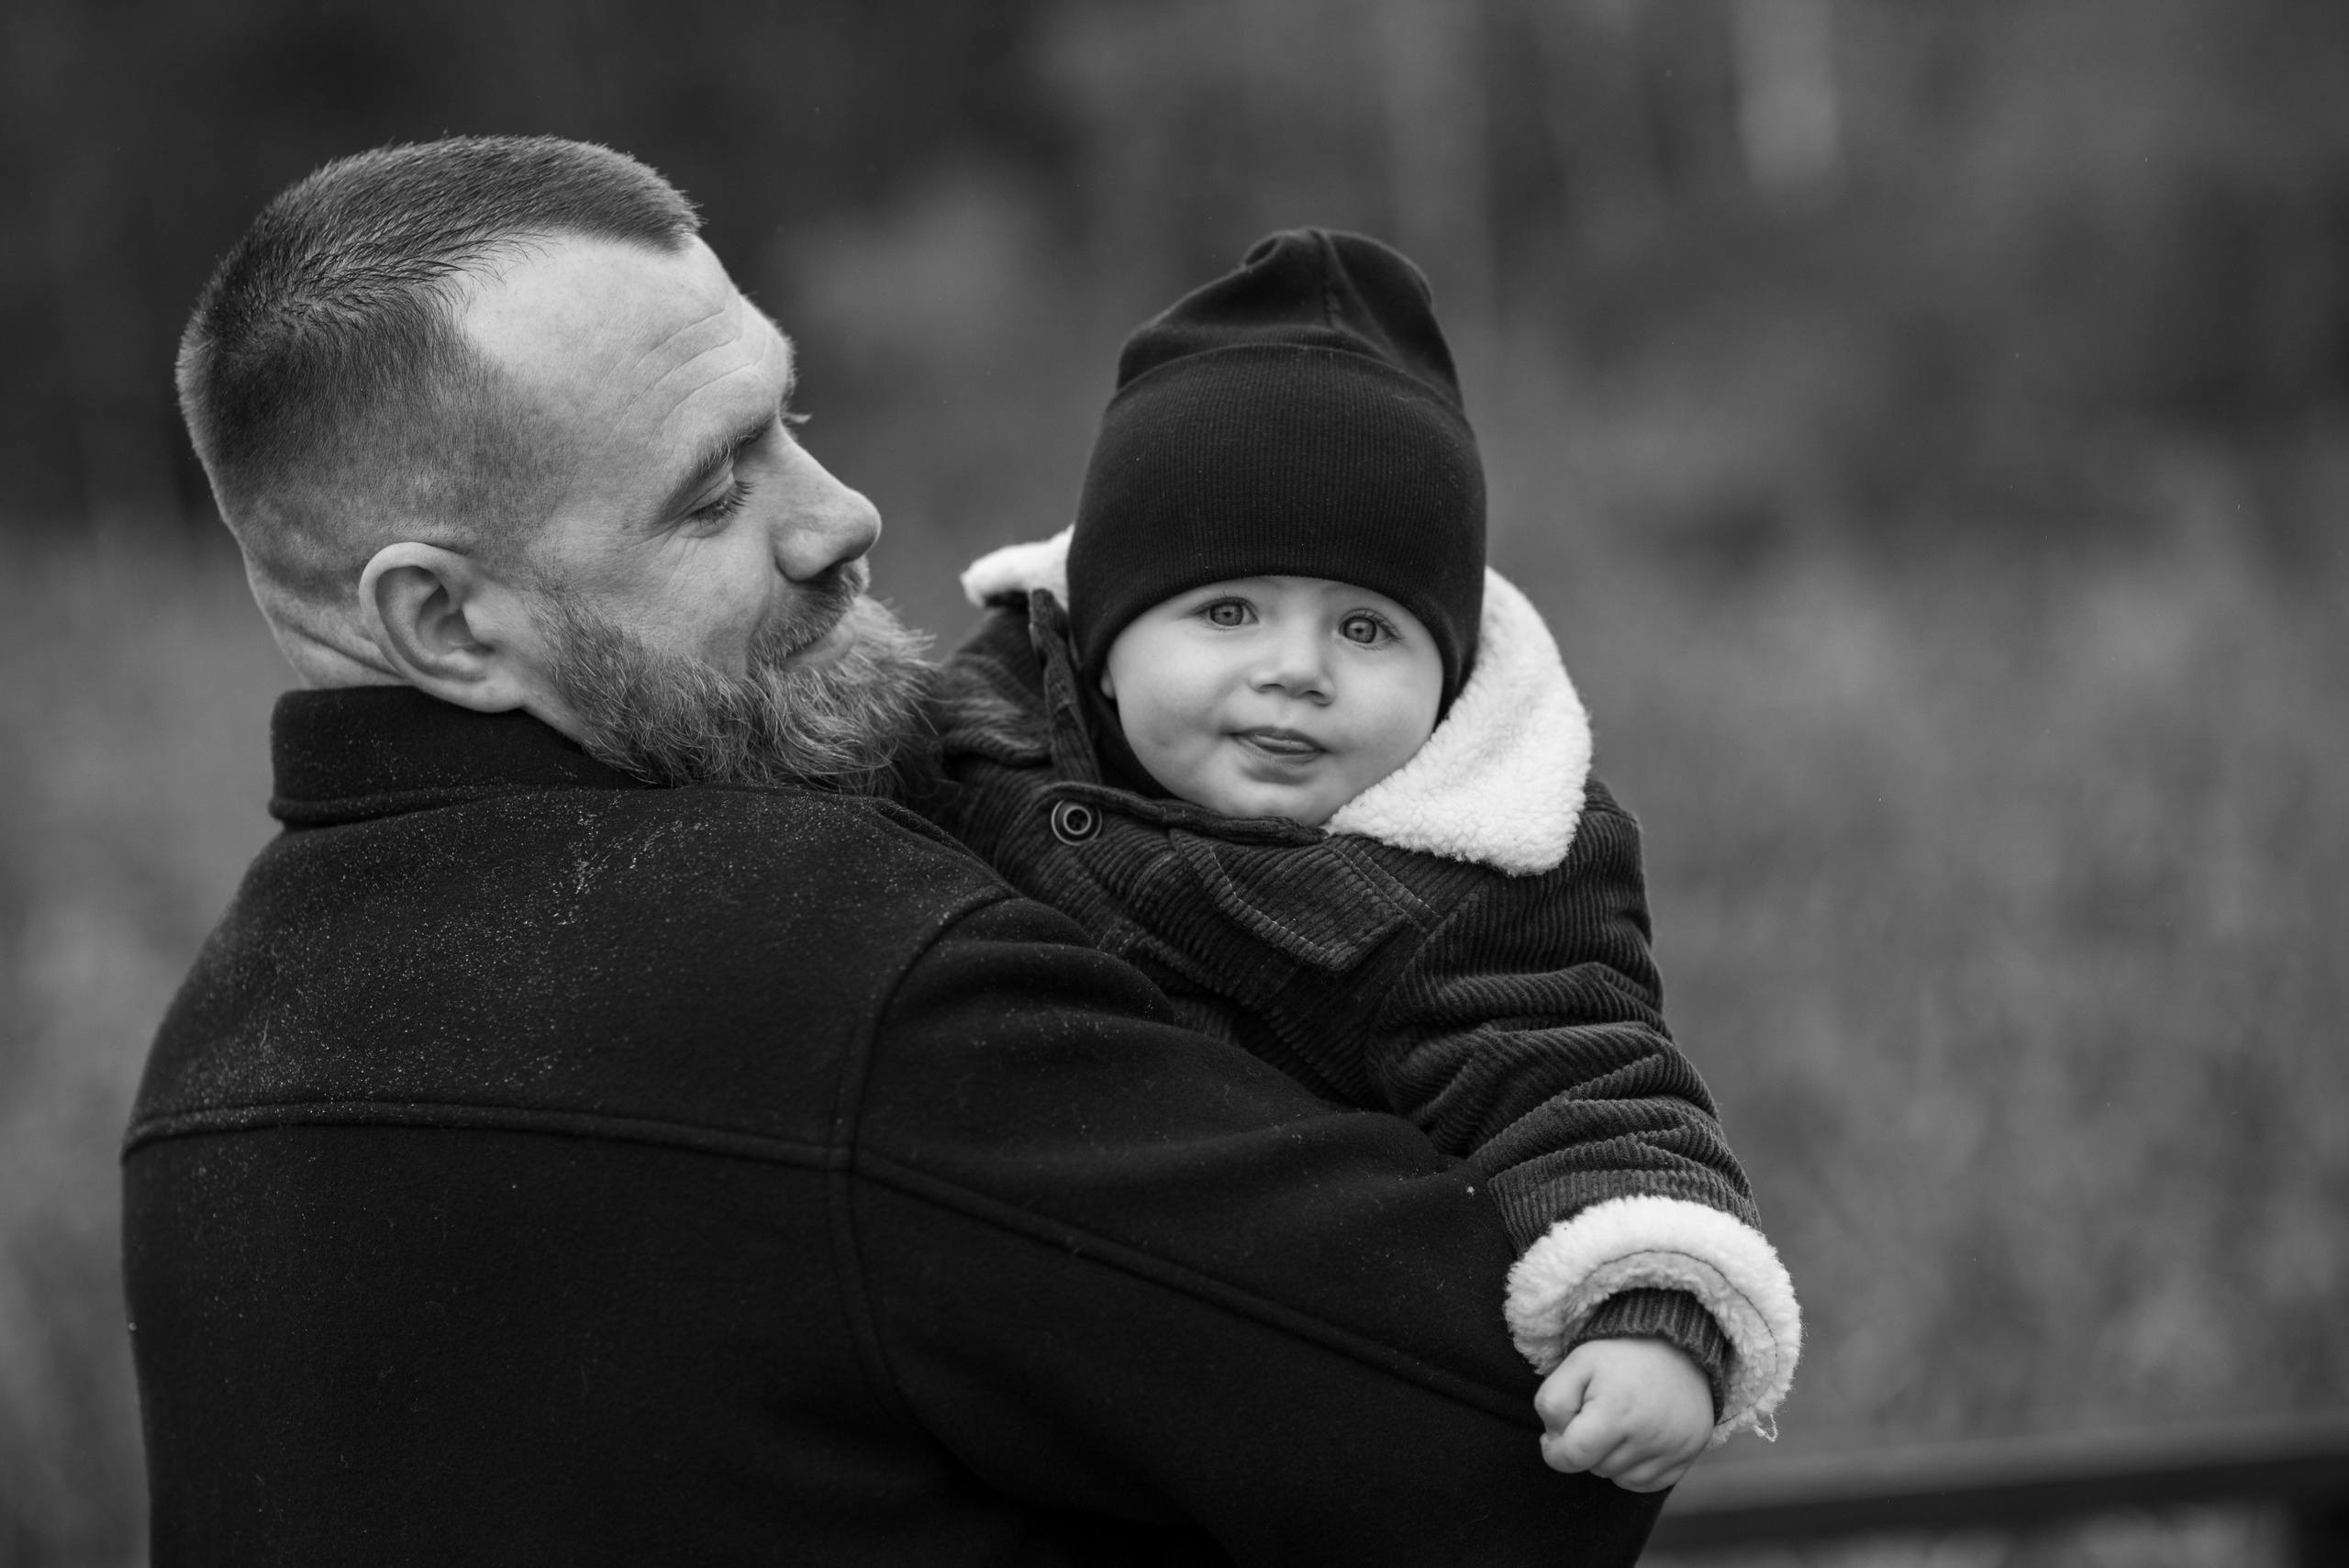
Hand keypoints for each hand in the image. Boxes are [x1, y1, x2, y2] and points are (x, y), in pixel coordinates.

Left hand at [1535, 1336, 1713, 1492]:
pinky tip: (1635, 1440)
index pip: (1572, 1457)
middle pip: (1595, 1468)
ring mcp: (1672, 1450)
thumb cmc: (1621, 1355)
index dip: (1554, 1451)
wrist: (1679, 1346)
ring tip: (1616, 1425)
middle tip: (1593, 1417)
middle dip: (1586, 1448)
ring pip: (1620, 1478)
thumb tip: (1554, 1441)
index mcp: (1616, 1413)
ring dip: (1610, 1459)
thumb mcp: (1577, 1363)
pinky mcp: (1688, 1456)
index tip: (1552, 1438)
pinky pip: (1647, 1483)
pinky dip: (1634, 1469)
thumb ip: (1552, 1402)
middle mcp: (1648, 1438)